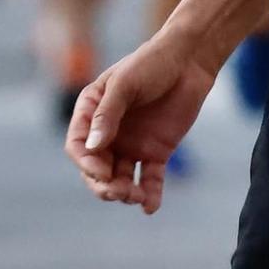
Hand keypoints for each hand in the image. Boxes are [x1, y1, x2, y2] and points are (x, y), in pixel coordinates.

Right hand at [65, 33, 219, 214]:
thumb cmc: (152, 62)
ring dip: (124, 192)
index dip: (86, 162)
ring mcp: (132, 144)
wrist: (190, 60)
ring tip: (136, 197)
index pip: (79, 145)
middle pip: (96, 169)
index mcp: (92, 112)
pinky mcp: (156, 151)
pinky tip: (151, 207)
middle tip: (117, 192)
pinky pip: (149, 178)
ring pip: (120, 178)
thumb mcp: (126, 84)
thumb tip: (93, 147)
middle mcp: (108, 133)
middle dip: (103, 185)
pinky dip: (150, 194)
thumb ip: (108, 114)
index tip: (102, 172)